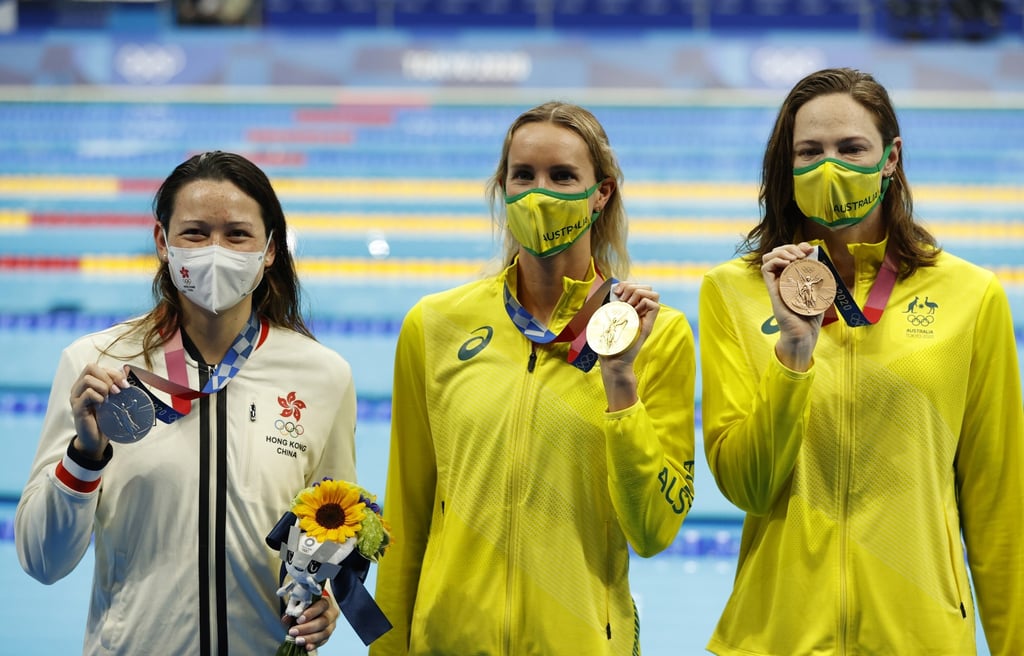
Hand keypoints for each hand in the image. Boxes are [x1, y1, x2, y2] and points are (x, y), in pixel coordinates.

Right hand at [70, 363, 129, 457]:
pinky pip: (87, 394)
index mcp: (87, 383)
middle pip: (90, 368)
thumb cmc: (106, 418)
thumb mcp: (114, 399)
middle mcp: (79, 388)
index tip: (125, 385)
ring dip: (104, 387)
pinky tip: (103, 406)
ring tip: (110, 399)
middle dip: (109, 377)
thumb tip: (127, 368)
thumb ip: (118, 384)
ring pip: (87, 379)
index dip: (113, 372)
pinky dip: (99, 397)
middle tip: (118, 391)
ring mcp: (76, 397)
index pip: (96, 367)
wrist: (97, 439)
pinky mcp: (77, 408)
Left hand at [285, 594, 338, 651]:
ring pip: (324, 633)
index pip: (321, 605)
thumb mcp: (300, 605)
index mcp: (326, 601)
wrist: (317, 611)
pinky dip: (314, 644)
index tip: (299, 620)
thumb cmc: (308, 606)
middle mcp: (331, 613)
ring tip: (297, 640)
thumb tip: (286, 619)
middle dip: (307, 628)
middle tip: (293, 631)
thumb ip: (294, 611)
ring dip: (310, 638)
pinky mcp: (328, 635)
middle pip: (323, 621)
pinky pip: (323, 641)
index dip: (311, 613)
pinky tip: (306, 647)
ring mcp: (331, 625)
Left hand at [599, 281, 660, 410]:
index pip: (637, 287)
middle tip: (622, 299)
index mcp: (630, 309)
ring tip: (628, 304)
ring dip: (639, 293)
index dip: (627, 284)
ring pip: (653, 294)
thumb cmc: (607, 346)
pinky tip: (632, 310)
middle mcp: (640, 312)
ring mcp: (645, 319)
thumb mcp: (604, 323)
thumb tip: (607, 293)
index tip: (616, 293)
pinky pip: (655, 306)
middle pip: (647, 288)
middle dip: (633, 287)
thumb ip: (607, 309)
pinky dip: (644, 302)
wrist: (613, 363)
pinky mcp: (647, 326)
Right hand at [761, 242, 821, 370]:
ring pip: (769, 257)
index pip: (789, 254)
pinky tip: (787, 264)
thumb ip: (818, 278)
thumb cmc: (811, 316)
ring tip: (795, 258)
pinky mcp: (772, 289)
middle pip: (778, 252)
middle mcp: (782, 278)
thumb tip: (820, 261)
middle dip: (790, 247)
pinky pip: (766, 268)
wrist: (803, 333)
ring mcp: (776, 283)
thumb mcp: (819, 292)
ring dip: (782, 252)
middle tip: (803, 254)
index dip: (798, 246)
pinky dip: (775, 260)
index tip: (810, 249)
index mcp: (792, 276)